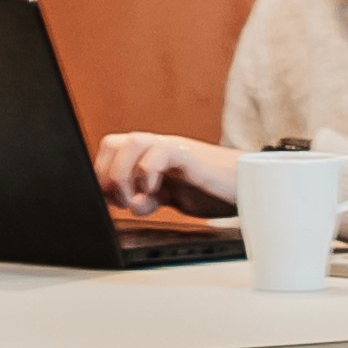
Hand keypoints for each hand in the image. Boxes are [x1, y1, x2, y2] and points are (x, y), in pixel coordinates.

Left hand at [94, 129, 240, 215]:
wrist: (246, 188)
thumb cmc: (213, 191)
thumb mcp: (171, 197)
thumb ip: (149, 197)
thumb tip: (127, 203)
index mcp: (151, 154)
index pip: (111, 152)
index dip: (101, 175)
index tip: (110, 201)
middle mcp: (158, 147)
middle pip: (113, 144)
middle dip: (107, 175)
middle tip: (120, 201)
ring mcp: (172, 148)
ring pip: (131, 143)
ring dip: (124, 175)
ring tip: (137, 198)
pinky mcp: (187, 155)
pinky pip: (158, 153)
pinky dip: (148, 174)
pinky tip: (156, 192)